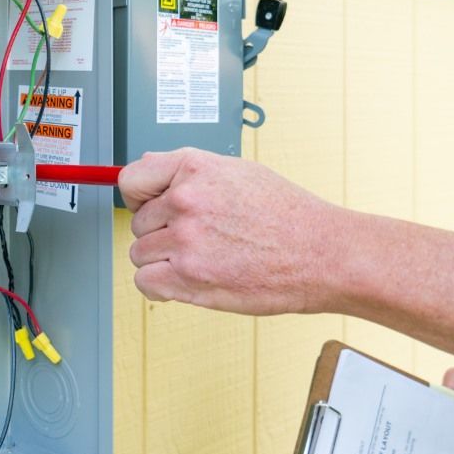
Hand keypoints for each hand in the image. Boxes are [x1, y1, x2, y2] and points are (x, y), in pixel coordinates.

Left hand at [118, 148, 347, 314]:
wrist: (322, 254)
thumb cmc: (289, 216)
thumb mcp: (238, 172)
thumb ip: (189, 171)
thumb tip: (148, 166)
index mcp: (194, 168)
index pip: (130, 179)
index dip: (139, 197)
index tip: (149, 206)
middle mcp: (185, 201)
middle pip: (138, 223)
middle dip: (161, 233)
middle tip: (199, 239)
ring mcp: (185, 240)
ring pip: (140, 255)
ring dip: (163, 261)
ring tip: (202, 259)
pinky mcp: (188, 278)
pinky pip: (146, 282)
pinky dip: (161, 287)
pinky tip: (188, 280)